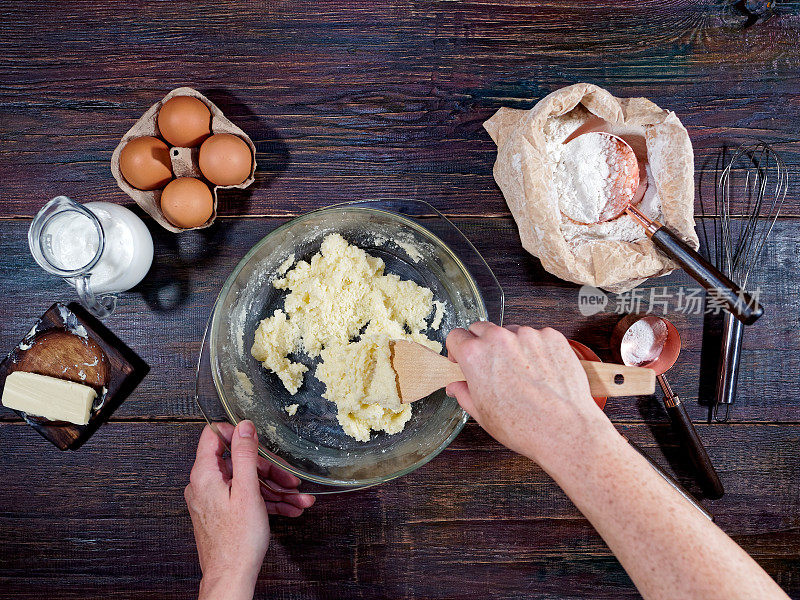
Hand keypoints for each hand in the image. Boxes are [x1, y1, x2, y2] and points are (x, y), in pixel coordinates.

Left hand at [185, 421, 314, 599]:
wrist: (231, 576)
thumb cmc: (237, 541)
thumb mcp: (247, 490)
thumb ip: (244, 454)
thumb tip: (244, 427)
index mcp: (205, 475)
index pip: (213, 436)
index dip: (236, 433)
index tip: (257, 438)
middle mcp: (205, 485)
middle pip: (238, 462)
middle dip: (269, 470)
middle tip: (290, 479)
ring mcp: (214, 500)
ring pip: (246, 482)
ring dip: (275, 489)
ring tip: (298, 498)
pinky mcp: (222, 513)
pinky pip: (246, 498)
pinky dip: (267, 501)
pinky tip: (289, 508)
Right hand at [446, 323, 611, 468]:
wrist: (564, 429)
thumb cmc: (524, 427)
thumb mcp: (482, 415)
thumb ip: (465, 394)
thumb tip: (457, 386)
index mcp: (475, 356)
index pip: (456, 336)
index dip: (457, 349)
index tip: (463, 357)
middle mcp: (499, 339)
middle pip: (481, 329)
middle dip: (481, 344)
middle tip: (491, 366)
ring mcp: (528, 335)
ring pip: (511, 332)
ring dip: (511, 346)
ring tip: (522, 374)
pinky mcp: (552, 337)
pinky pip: (537, 337)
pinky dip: (536, 349)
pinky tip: (541, 372)